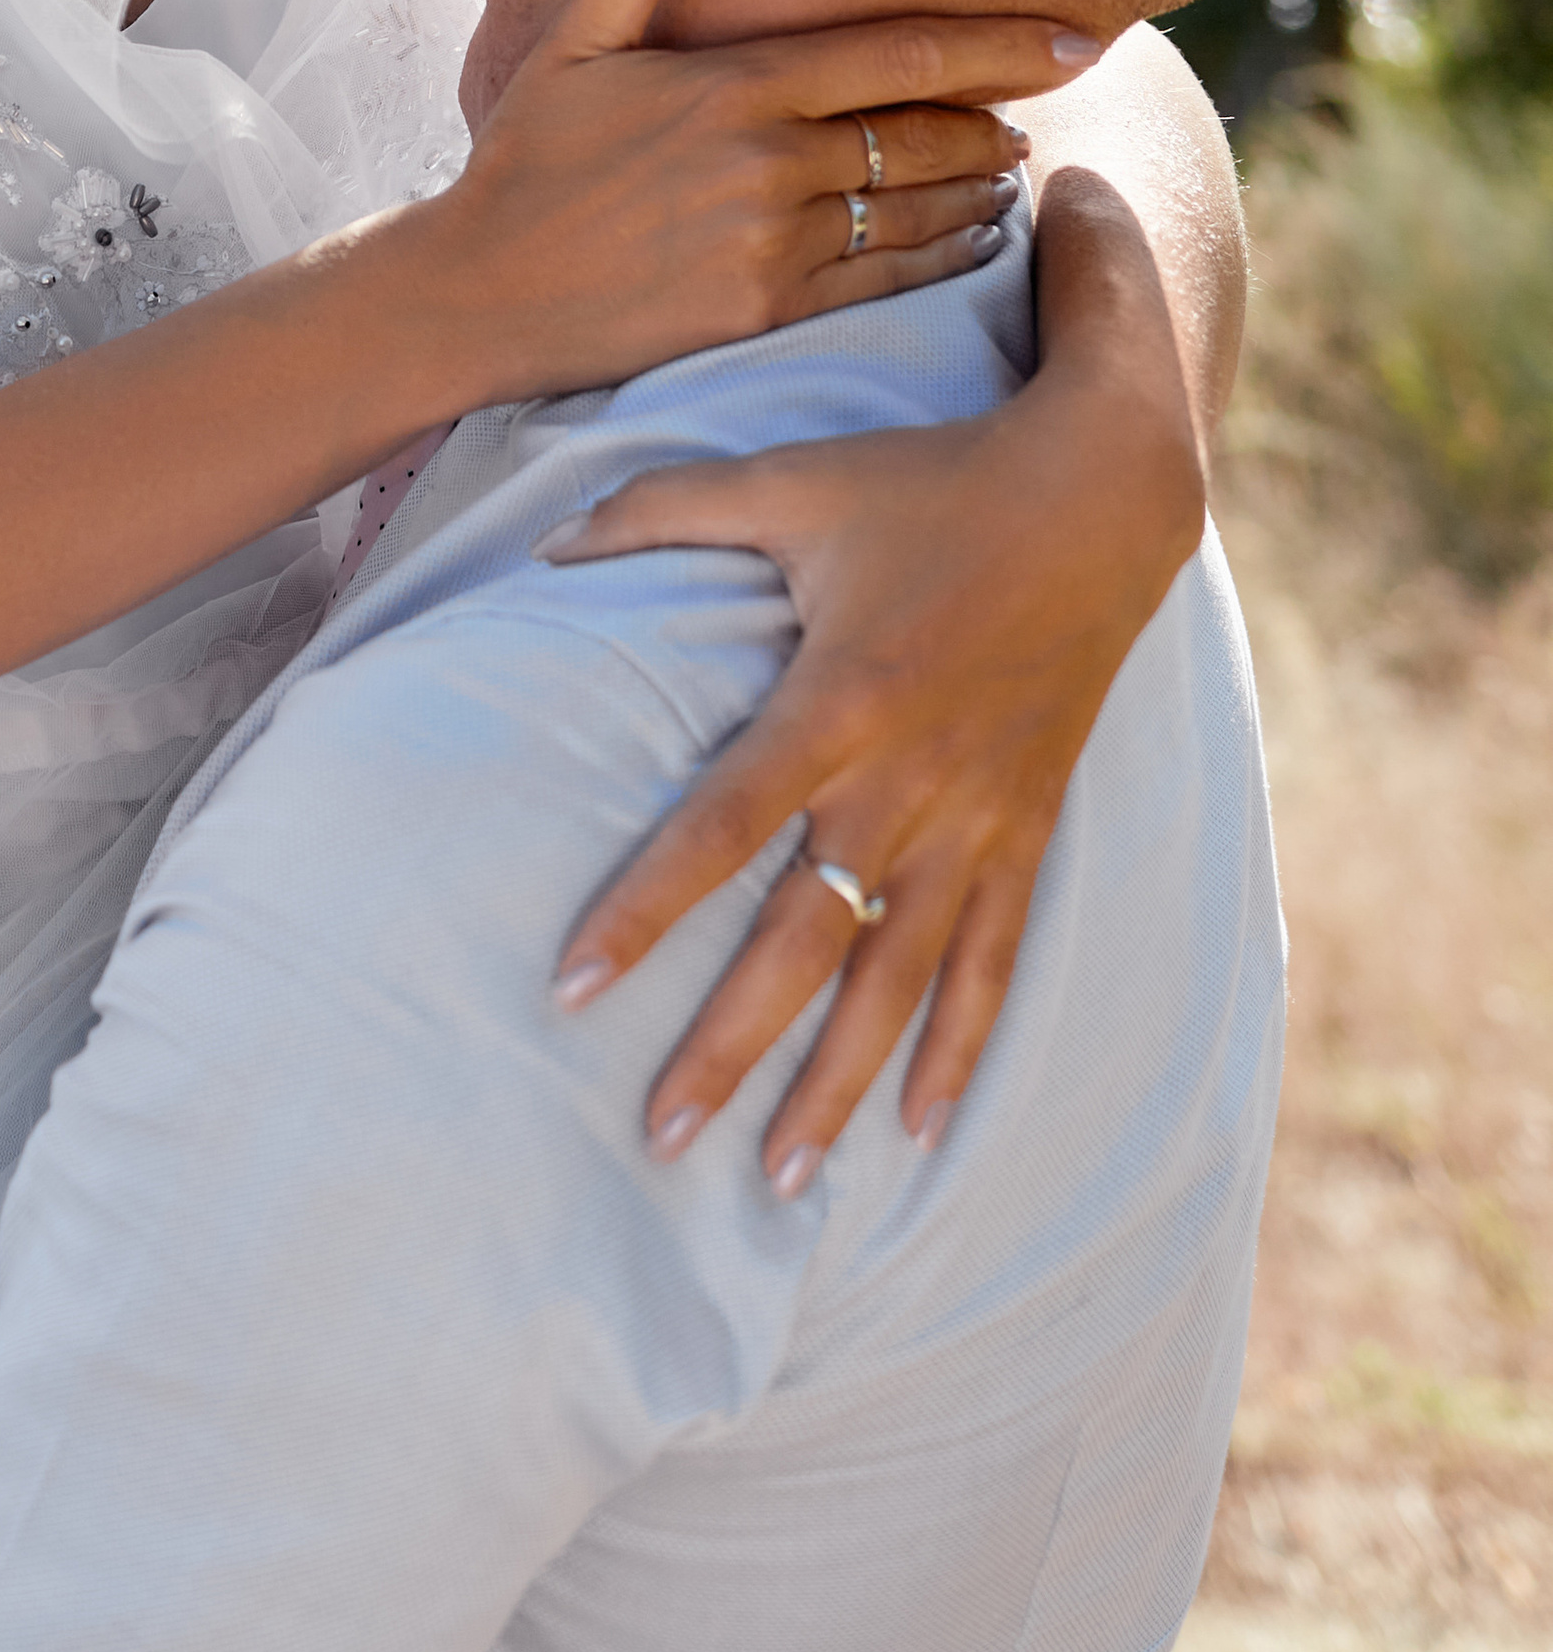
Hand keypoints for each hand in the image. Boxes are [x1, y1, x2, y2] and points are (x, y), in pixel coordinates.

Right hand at [427, 0, 1101, 408]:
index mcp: (734, 83)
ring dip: (981, 188)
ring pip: (920, 209)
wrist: (476, 292)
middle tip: (1051, 102)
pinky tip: (976, 240)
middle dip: (1002, 116)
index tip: (1076, 36)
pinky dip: (947, 255)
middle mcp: (768, 158)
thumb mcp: (574, 44)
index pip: (901, 56)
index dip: (1001, 46)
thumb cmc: (524, 163)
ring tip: (1015, 172)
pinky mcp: (768, 311)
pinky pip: (890, 279)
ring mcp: (773, 240)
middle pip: (928, 132)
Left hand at [541, 372, 1204, 1184]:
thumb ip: (663, 506)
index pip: (720, 827)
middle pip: (803, 940)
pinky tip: (922, 1126)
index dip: (644, 909)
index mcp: (839, 701)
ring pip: (897, 979)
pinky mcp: (1027, 829)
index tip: (572, 986)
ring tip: (778, 1176)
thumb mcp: (791, 476)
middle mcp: (907, 781)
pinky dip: (960, 1047)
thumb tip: (548, 541)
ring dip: (839, 1083)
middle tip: (659, 1136)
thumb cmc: (929, 483)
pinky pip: (994, 960)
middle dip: (729, 1044)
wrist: (1102, 498)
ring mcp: (976, 818)